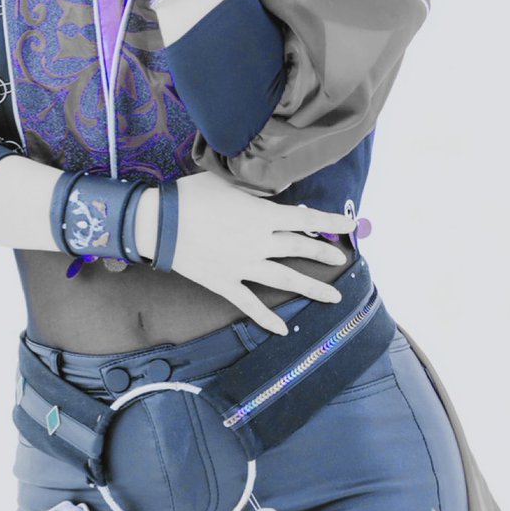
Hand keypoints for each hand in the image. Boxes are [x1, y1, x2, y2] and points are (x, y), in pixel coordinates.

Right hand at [172, 170, 356, 335]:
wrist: (161, 223)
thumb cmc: (191, 195)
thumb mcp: (226, 181)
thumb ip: (255, 187)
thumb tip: (278, 188)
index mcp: (263, 215)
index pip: (305, 218)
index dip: (328, 221)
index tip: (348, 224)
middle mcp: (260, 243)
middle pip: (299, 248)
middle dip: (323, 253)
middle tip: (341, 259)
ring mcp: (244, 267)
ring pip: (285, 279)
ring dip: (311, 287)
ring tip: (333, 296)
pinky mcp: (226, 283)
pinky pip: (251, 304)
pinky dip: (267, 318)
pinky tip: (284, 329)